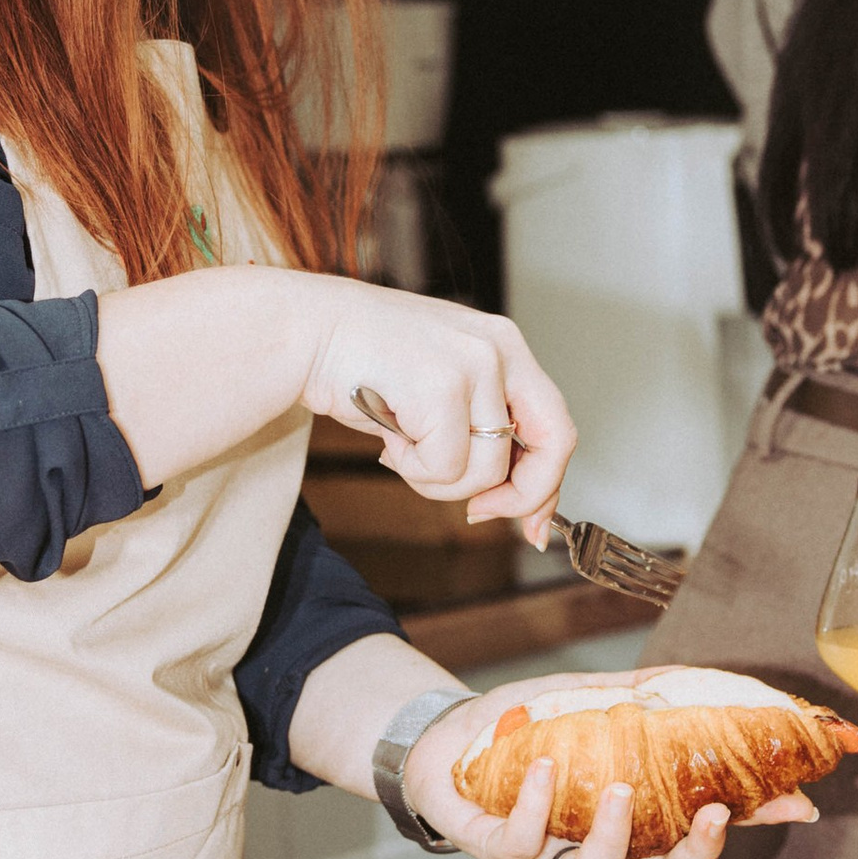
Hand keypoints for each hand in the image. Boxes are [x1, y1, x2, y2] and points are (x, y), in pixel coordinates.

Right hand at [301, 285, 574, 532]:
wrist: (303, 332)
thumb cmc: (360, 364)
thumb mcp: (436, 388)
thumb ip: (475, 428)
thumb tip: (501, 496)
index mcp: (503, 345)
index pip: (554, 424)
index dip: (547, 483)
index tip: (534, 526)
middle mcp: (499, 348)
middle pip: (551, 445)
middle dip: (519, 496)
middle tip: (477, 513)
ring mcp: (474, 364)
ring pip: (487, 469)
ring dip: (438, 479)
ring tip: (402, 447)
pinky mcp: (442, 385)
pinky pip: (445, 467)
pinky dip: (412, 469)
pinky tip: (387, 439)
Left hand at [398, 677, 815, 858]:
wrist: (443, 735)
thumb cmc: (522, 728)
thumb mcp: (592, 702)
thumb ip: (647, 698)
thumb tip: (713, 681)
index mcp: (622, 822)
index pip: (693, 837)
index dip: (742, 828)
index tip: (792, 805)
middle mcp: (588, 848)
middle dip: (691, 857)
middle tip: (715, 816)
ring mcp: (541, 852)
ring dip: (612, 839)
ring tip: (622, 790)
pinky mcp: (490, 844)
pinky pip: (519, 842)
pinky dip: (537, 807)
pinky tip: (547, 768)